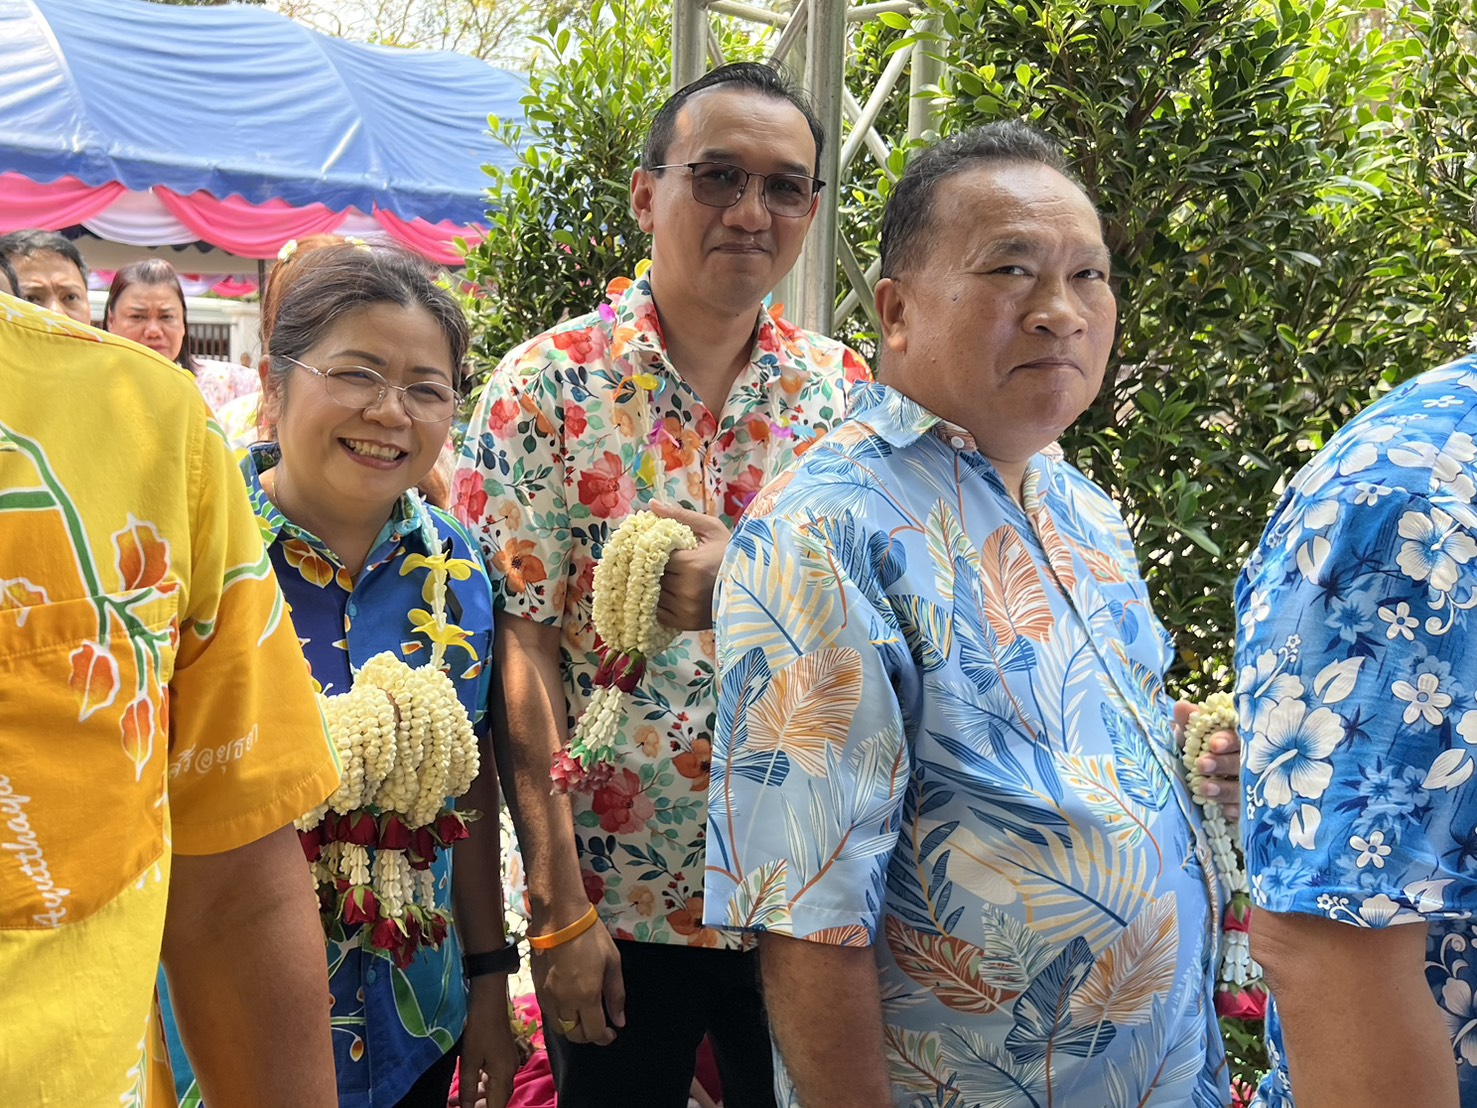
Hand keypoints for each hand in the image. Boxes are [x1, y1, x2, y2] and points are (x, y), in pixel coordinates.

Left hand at [455, 976, 519, 1107]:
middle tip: (461, 1107)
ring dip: (481, 1096)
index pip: (497, 1106)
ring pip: (497, 1088)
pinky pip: (496, 1077)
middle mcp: (511, 1071)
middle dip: (482, 1106)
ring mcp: (509, 1062)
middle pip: (499, 1099)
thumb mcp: (469, 1061)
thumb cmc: (478, 1030)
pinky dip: (484, 1084)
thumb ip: (468, 1089)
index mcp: (504, 1076)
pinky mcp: (504, 1054)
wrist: (489, 1000)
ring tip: (460, 1100)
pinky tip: (471, 1083)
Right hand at [530, 919, 625, 1045]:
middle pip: (573, 1035)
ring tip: (584, 1016)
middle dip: (588, 1036)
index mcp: (585, 996)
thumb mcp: (612, 962)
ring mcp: (546, 996)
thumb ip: (616, 995)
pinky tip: (569, 1005)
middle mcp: (563, 1002)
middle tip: (598, 1026)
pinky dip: (560, 1016)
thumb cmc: (591, 936)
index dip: (604, 1038)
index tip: (611, 1034)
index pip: (593, 1032)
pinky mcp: (536, 988)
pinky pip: (548, 1013)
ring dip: (572, 1028)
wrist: (559, 917)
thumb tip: (619, 1020)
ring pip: (558, 1027)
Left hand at [649, 502, 730, 631]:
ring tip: (664, 576)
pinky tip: (667, 593)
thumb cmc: (731, 555)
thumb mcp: (711, 530)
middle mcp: (687, 590)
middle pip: (653, 576)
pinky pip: (658, 613)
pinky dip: (658, 603)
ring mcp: (686, 609)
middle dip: (653, 568)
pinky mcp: (686, 623)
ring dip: (654, 585)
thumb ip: (681, 516)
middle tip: (659, 561)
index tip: (658, 547)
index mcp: (693, 565)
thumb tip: (652, 504)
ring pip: (653, 594)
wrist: (754, 587)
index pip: (656, 556)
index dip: (654, 551)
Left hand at [1174, 700, 1241, 821]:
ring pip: (1243, 788)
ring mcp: (1255, 786)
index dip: (1228, 740)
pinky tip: (1225, 810)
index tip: (1213, 743)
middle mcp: (1252, 762)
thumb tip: (1180, 708)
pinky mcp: (1253, 808)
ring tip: (1204, 788)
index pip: (1240, 737)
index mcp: (1242, 740)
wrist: (1224, 785)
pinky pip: (1248, 811)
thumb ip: (1191, 724)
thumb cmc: (1212, 752)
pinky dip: (1236, 810)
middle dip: (1223, 764)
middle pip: (1242, 763)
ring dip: (1224, 789)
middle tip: (1202, 764)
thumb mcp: (1201, 737)